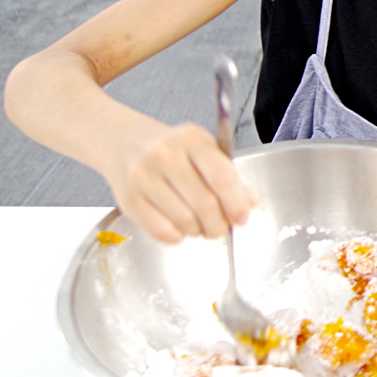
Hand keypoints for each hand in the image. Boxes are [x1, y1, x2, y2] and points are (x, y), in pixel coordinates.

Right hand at [103, 122, 255, 243]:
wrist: (124, 143)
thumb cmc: (172, 150)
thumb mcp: (203, 151)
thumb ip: (229, 176)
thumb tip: (252, 201)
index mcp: (192, 139)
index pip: (221, 177)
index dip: (236, 203)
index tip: (241, 217)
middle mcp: (165, 155)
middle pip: (204, 203)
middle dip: (219, 224)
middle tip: (221, 228)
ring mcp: (143, 176)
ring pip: (184, 220)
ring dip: (198, 231)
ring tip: (200, 225)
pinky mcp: (128, 198)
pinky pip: (161, 230)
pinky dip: (177, 236)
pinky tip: (180, 227)